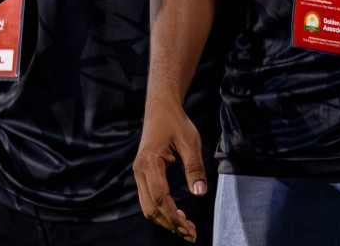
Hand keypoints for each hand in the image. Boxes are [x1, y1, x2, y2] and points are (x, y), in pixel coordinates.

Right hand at [133, 95, 205, 242]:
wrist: (161, 107)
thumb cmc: (176, 122)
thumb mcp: (191, 141)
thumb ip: (194, 167)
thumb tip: (200, 193)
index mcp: (149, 163)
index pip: (159, 197)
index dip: (172, 215)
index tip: (188, 226)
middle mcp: (139, 171)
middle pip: (150, 207)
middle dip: (169, 223)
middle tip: (190, 234)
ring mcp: (139, 173)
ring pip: (147, 206)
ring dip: (165, 220)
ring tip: (185, 229)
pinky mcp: (143, 174)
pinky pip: (149, 199)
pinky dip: (161, 211)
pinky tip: (176, 216)